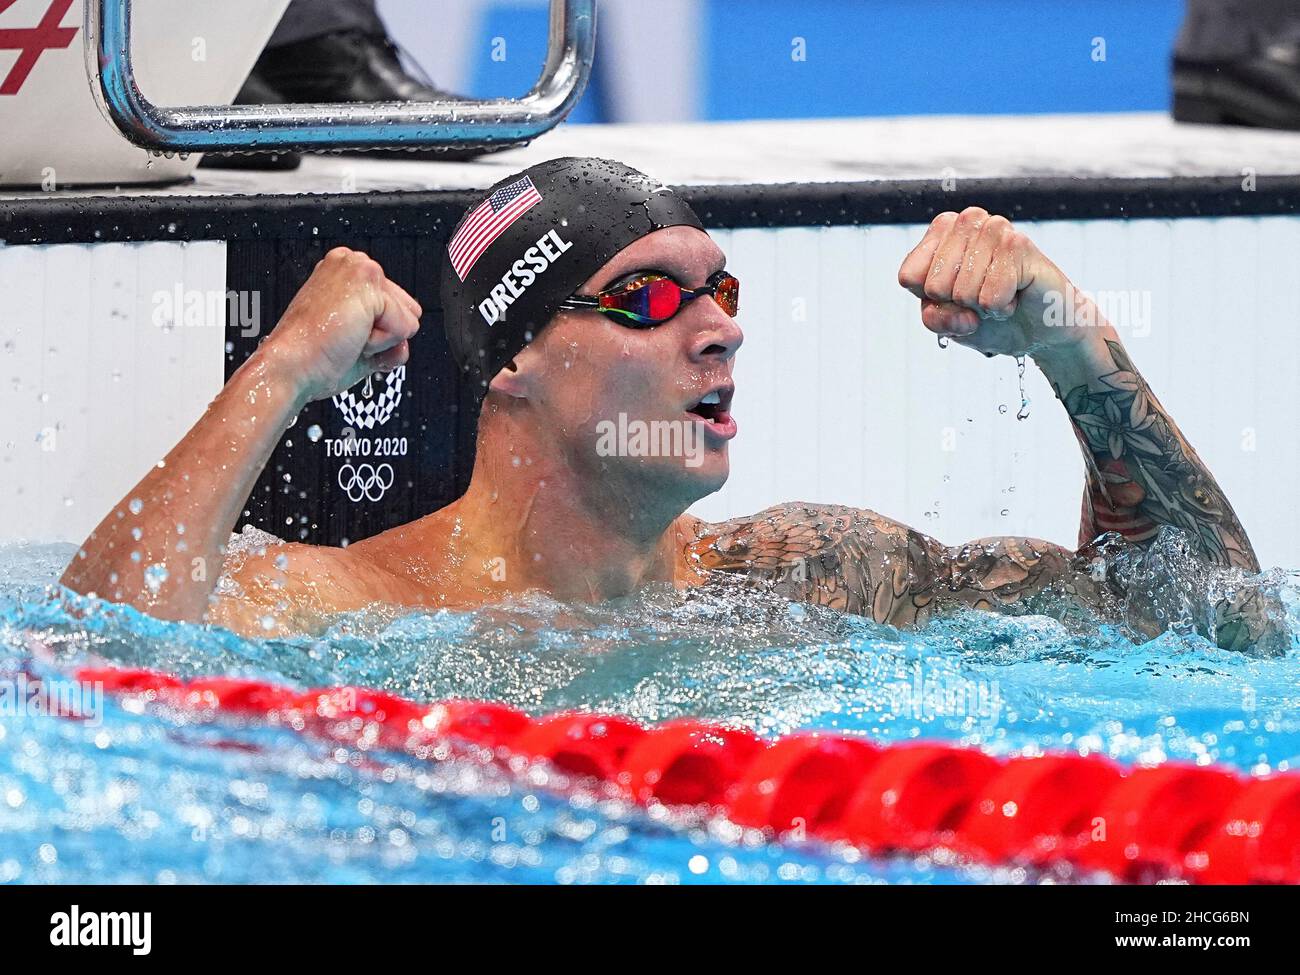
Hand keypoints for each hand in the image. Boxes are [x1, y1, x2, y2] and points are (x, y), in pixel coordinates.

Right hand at [258, 247, 421, 402]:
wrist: (290, 367)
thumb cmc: (311, 358)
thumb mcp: (359, 347)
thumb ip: (388, 342)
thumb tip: (404, 347)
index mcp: (345, 275)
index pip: (396, 308)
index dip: (378, 333)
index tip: (345, 336)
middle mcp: (352, 263)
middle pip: (408, 312)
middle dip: (384, 335)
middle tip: (346, 339)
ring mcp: (360, 268)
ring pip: (408, 319)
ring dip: (382, 339)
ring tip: (347, 338)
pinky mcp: (369, 281)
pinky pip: (405, 327)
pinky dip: (382, 343)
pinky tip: (351, 337)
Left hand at [897, 207, 1088, 359]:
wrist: (1039, 326)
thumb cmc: (990, 316)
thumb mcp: (947, 322)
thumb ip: (935, 317)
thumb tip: (962, 314)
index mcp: (941, 232)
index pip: (909, 277)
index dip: (931, 301)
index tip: (954, 298)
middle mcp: (966, 221)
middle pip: (934, 286)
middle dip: (958, 305)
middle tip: (983, 297)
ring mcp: (994, 228)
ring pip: (962, 292)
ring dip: (982, 306)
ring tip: (1001, 294)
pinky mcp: (1019, 244)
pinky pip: (990, 298)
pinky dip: (1002, 308)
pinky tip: (1016, 295)